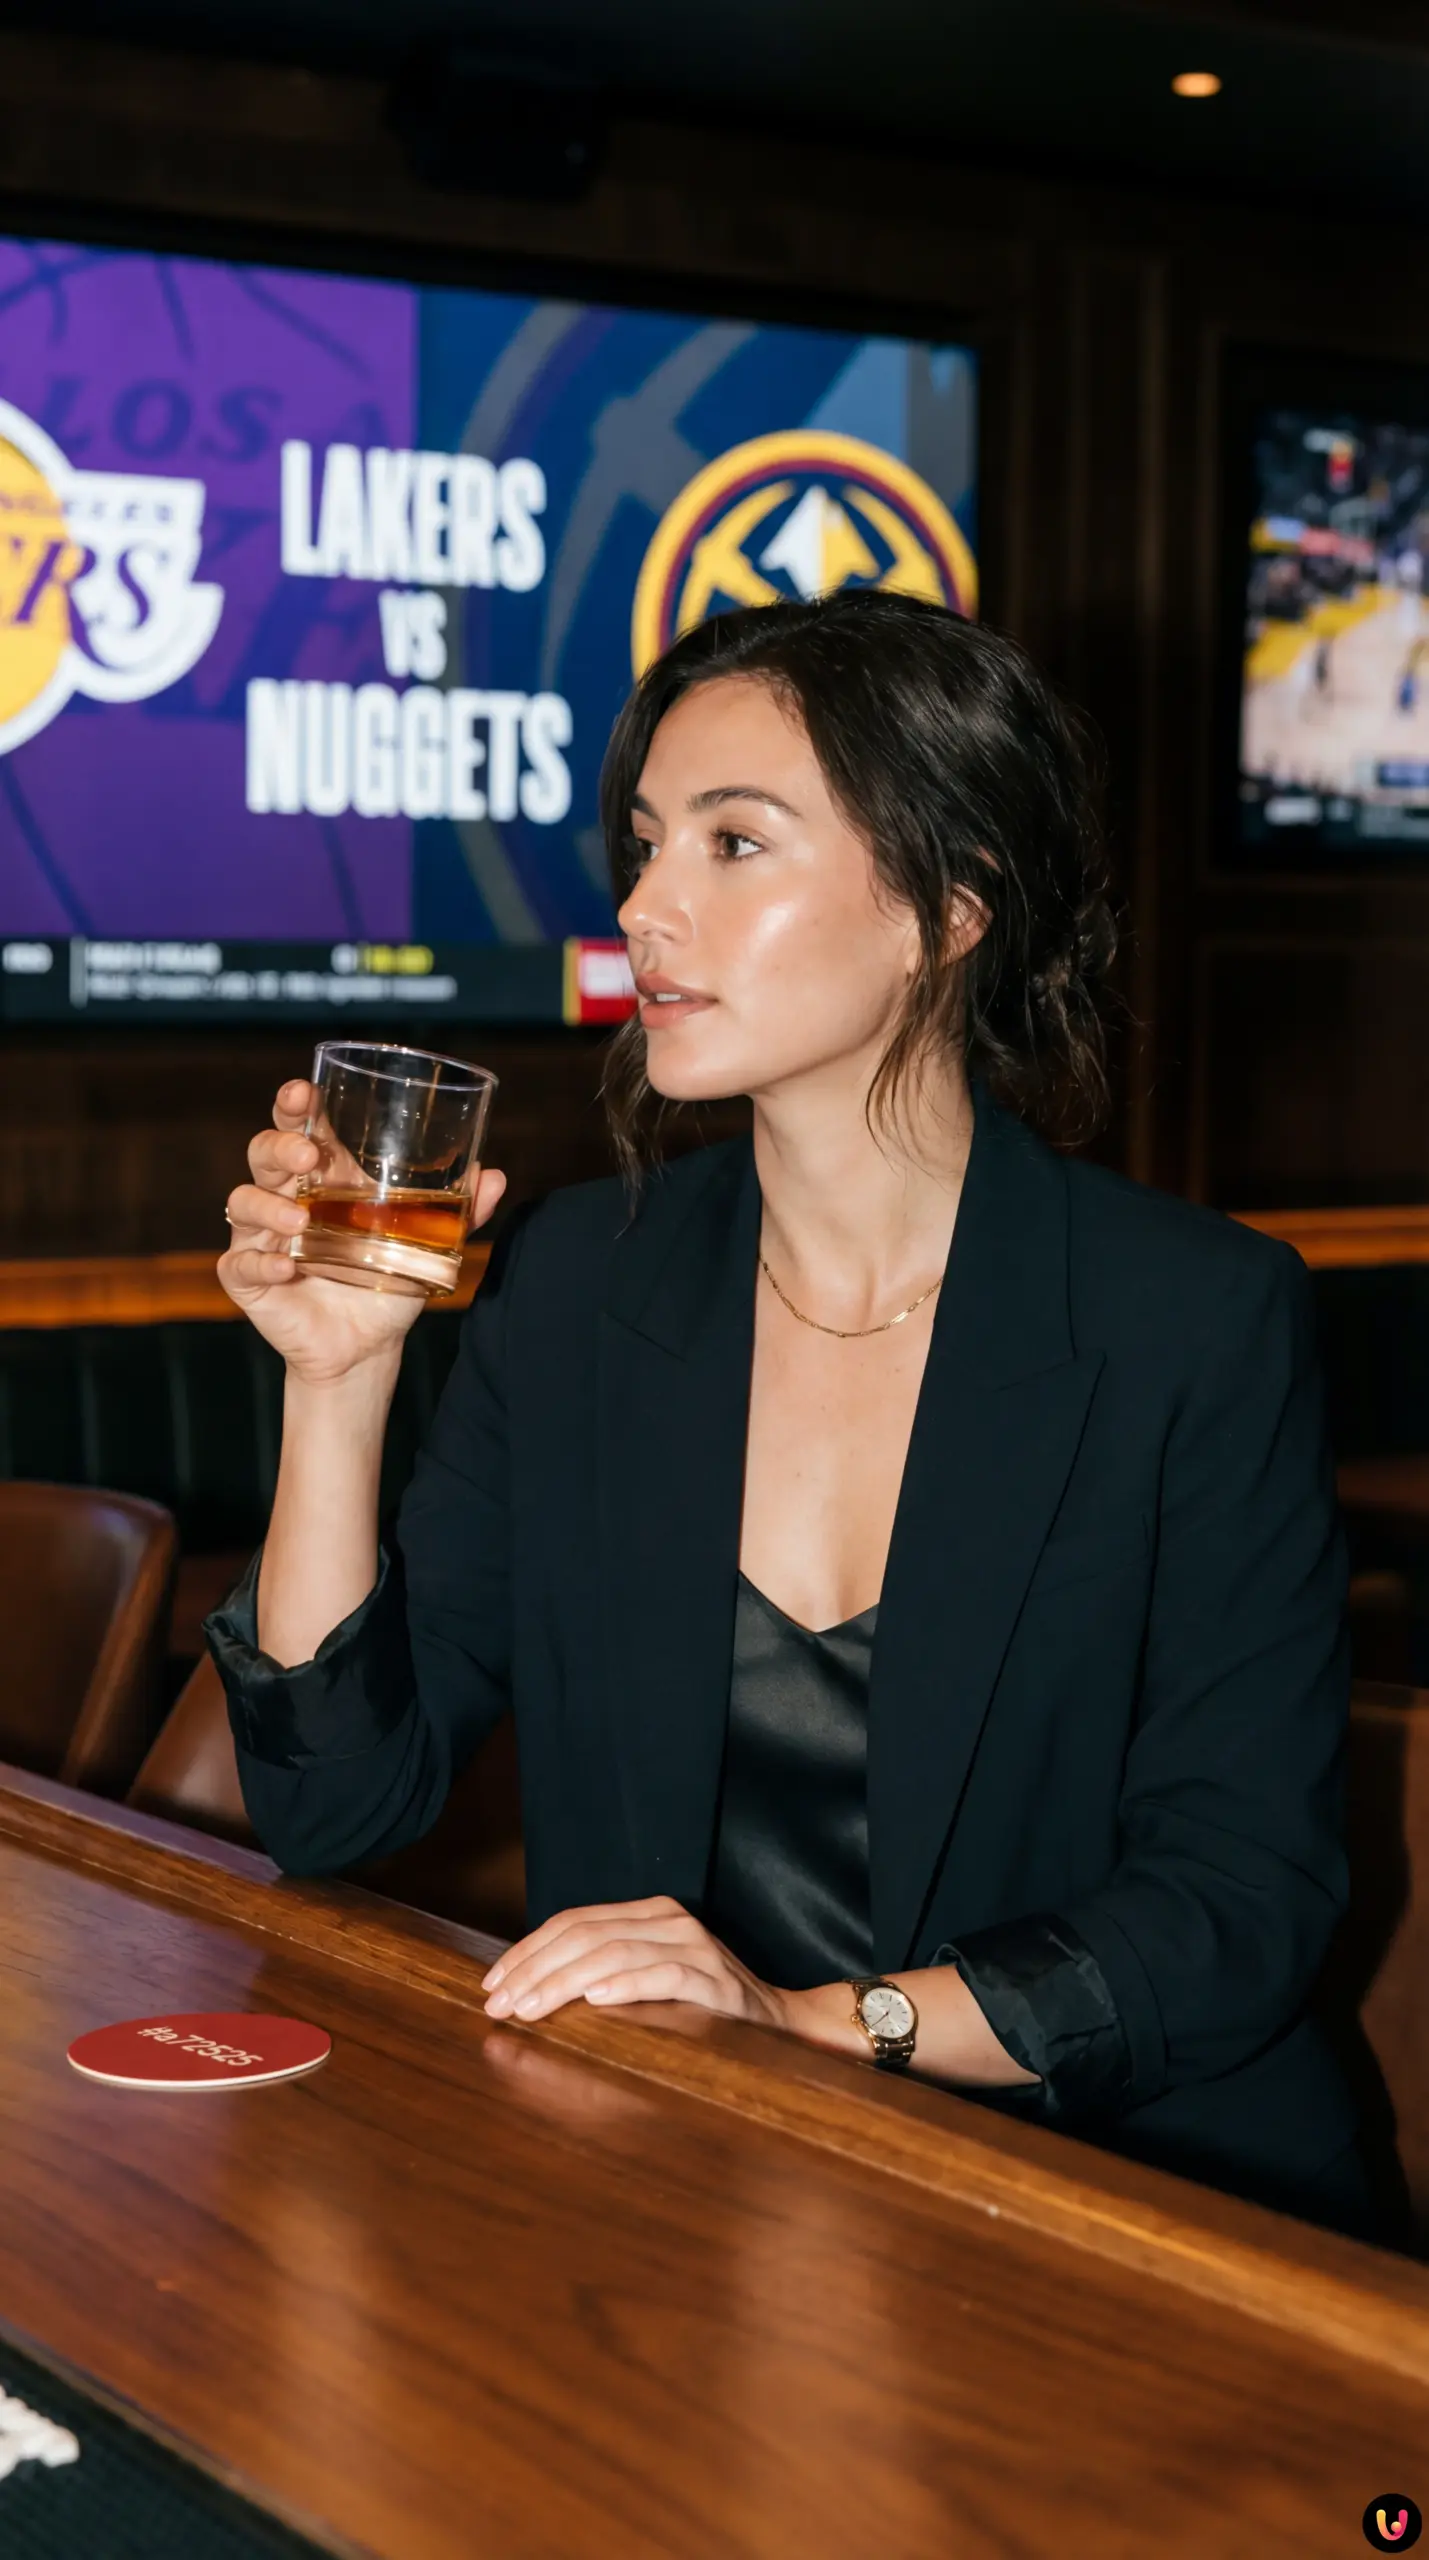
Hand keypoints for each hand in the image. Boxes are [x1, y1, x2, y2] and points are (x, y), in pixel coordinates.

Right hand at [219, 1078, 506, 1385]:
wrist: (368, 1345)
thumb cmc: (389, 1279)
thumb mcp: (429, 1243)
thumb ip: (460, 1211)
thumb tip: (494, 1177)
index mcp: (324, 1178)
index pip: (299, 1127)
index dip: (295, 1105)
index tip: (303, 1092)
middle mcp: (286, 1198)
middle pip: (264, 1153)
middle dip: (280, 1145)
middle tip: (309, 1155)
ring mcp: (262, 1237)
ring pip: (243, 1202)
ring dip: (268, 1206)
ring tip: (300, 1222)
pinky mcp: (250, 1278)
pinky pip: (241, 1263)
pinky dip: (261, 1262)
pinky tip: (287, 1265)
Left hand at [481, 1896, 792, 2032]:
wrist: (777, 2024)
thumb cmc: (700, 2008)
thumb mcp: (646, 1979)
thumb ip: (600, 1972)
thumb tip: (526, 1990)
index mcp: (648, 1914)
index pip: (573, 1922)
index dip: (527, 1950)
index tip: (491, 1983)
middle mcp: (669, 1921)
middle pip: (584, 1935)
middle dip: (533, 1970)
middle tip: (499, 2005)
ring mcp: (694, 1947)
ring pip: (612, 1953)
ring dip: (562, 1983)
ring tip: (530, 2008)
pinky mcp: (713, 1980)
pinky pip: (661, 1976)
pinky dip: (623, 1986)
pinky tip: (594, 2001)